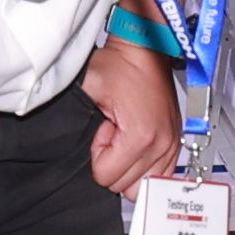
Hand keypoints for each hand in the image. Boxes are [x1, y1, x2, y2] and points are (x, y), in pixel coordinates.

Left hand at [85, 37, 179, 187]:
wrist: (146, 47)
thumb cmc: (121, 63)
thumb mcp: (88, 88)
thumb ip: (72, 121)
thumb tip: (59, 144)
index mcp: (141, 136)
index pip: (107, 177)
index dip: (97, 154)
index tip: (104, 129)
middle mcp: (161, 144)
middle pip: (125, 186)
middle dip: (113, 162)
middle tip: (113, 132)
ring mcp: (171, 144)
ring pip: (142, 185)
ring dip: (129, 166)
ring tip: (124, 136)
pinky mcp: (175, 143)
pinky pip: (159, 174)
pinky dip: (144, 165)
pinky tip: (136, 141)